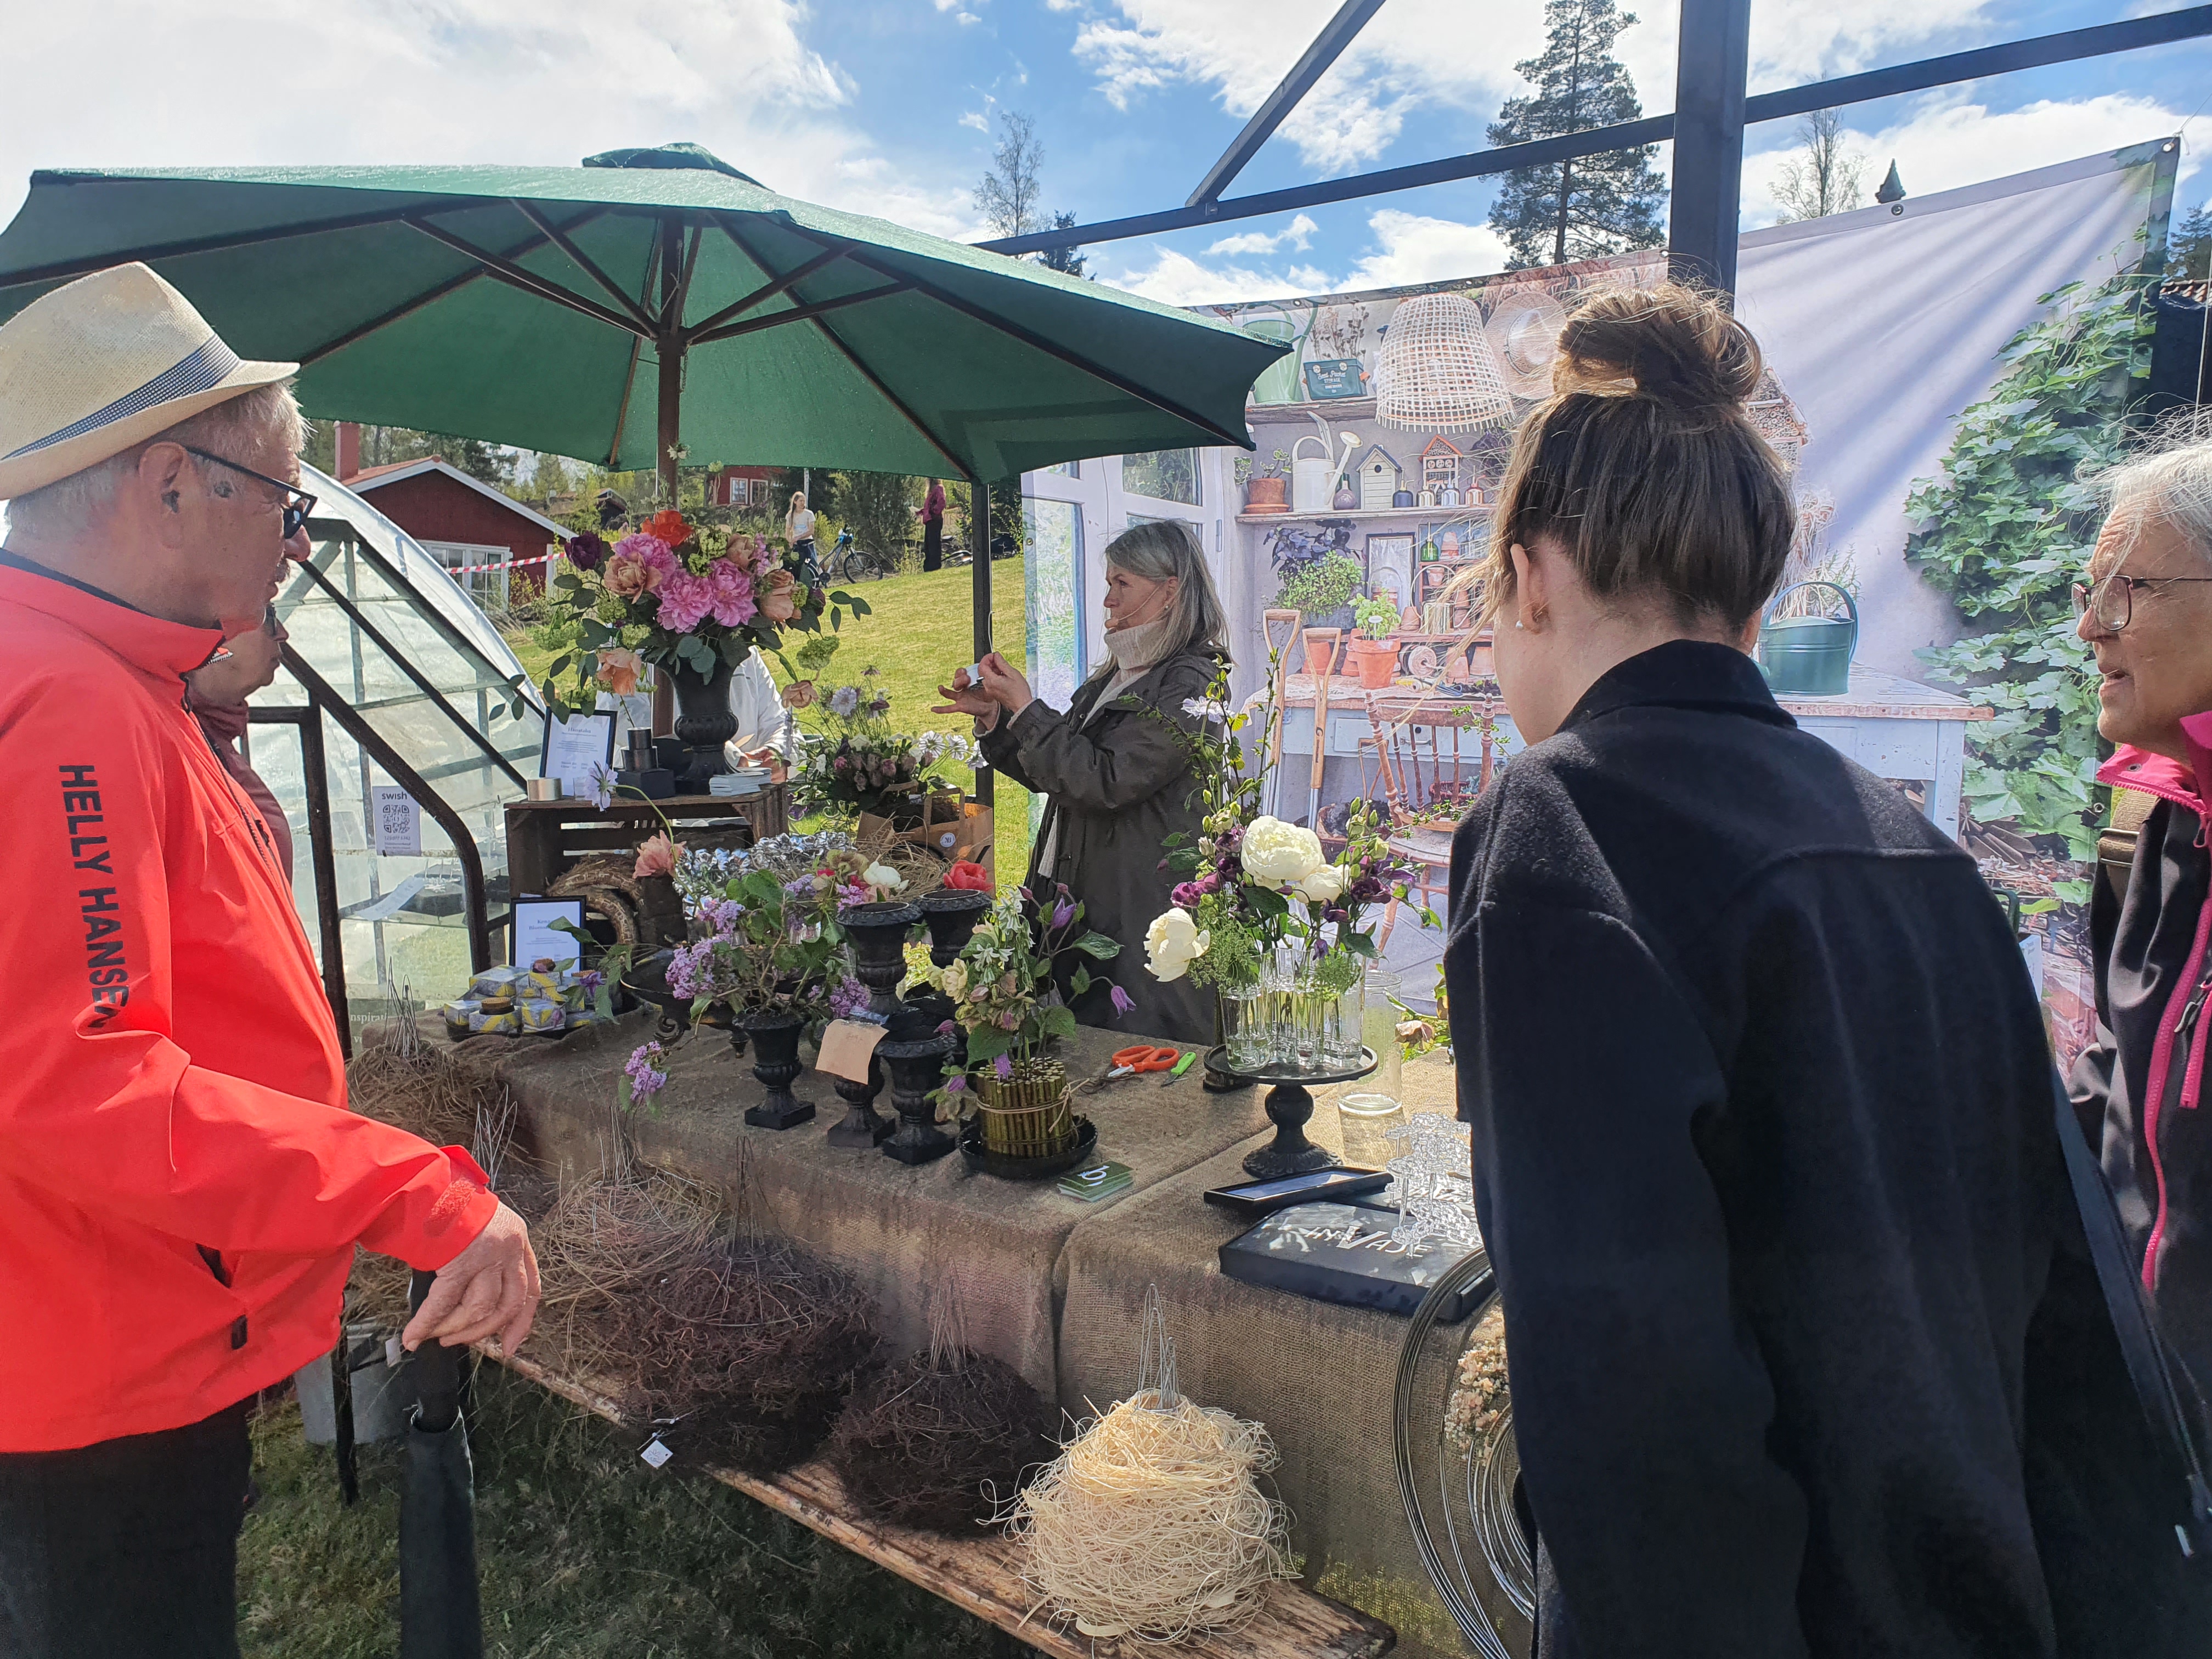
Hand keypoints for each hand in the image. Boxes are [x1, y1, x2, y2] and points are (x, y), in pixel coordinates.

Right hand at [399, 1201, 539, 1356]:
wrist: (425, 1183)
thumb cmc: (446, 1207)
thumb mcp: (481, 1229)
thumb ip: (486, 1261)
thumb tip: (471, 1308)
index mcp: (517, 1238)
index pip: (531, 1289)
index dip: (522, 1322)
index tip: (511, 1345)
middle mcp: (509, 1247)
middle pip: (507, 1304)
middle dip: (482, 1331)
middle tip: (458, 1341)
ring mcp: (486, 1254)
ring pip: (478, 1308)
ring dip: (454, 1328)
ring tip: (434, 1335)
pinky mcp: (459, 1261)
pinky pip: (443, 1304)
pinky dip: (426, 1324)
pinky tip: (414, 1336)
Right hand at [932, 666, 999, 725]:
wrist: (991, 707)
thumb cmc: (988, 694)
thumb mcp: (987, 683)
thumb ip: (984, 677)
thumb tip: (986, 669)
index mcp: (967, 680)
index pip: (960, 673)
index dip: (961, 672)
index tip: (967, 672)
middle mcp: (962, 688)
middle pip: (955, 681)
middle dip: (959, 679)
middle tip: (967, 679)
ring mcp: (960, 697)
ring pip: (949, 693)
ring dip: (944, 690)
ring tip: (940, 688)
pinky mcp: (960, 706)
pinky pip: (949, 708)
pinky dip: (941, 709)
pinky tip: (933, 709)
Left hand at [976, 652, 1033, 718]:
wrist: (1022, 705)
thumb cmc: (1020, 692)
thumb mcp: (1012, 673)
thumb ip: (1002, 663)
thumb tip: (996, 656)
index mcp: (992, 681)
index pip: (982, 665)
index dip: (987, 658)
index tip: (994, 655)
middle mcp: (988, 686)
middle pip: (982, 670)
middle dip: (990, 663)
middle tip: (999, 660)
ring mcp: (989, 690)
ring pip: (986, 675)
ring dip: (992, 669)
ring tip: (1003, 669)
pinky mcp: (992, 692)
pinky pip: (989, 681)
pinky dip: (994, 675)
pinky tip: (1003, 675)